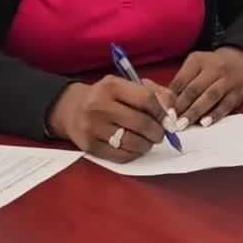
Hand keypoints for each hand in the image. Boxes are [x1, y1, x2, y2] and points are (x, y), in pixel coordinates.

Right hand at [48, 75, 174, 162]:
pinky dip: (134, 154)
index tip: (166, 118)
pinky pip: (121, 156)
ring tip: (148, 141)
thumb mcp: (126, 86)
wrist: (70, 109)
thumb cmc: (106, 96)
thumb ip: (153, 93)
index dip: (162, 112)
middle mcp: (100, 106)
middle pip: (142, 123)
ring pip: (133, 142)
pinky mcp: (90, 146)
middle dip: (158, 132)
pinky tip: (135, 148)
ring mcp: (93, 127)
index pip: (146, 99)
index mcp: (112, 86)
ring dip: (147, 144)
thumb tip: (172, 113)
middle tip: (160, 134)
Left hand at [169, 47, 242, 128]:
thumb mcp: (194, 65)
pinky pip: (226, 105)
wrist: (239, 61)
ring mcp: (228, 80)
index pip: (182, 79)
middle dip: (182, 106)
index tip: (164, 110)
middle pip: (195, 88)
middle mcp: (215, 68)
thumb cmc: (211, 67)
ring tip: (184, 124)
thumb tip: (166, 103)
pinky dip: (214, 115)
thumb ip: (181, 82)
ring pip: (210, 97)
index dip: (171, 96)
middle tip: (171, 121)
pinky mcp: (238, 92)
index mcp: (198, 60)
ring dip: (195, 112)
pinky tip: (204, 123)